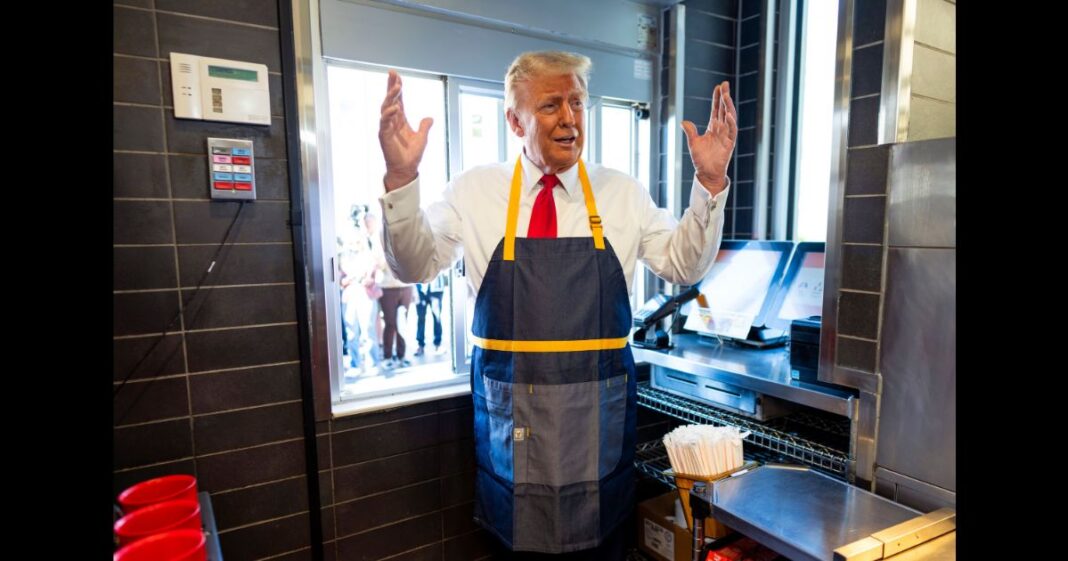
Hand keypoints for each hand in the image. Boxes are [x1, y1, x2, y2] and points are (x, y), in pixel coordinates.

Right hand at [379, 70, 433, 191]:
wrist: (406, 169)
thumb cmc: (411, 155)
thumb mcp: (422, 138)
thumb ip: (425, 126)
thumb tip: (430, 118)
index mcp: (400, 120)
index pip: (398, 100)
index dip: (397, 87)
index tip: (396, 75)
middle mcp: (391, 121)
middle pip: (390, 99)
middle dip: (391, 86)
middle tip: (393, 74)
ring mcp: (386, 128)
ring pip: (385, 108)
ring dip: (391, 97)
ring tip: (397, 87)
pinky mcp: (383, 136)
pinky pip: (384, 123)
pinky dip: (389, 114)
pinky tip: (395, 107)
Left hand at [681, 81, 737, 194]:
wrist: (707, 173)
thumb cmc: (701, 159)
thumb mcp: (693, 143)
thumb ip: (690, 131)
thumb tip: (683, 121)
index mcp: (713, 127)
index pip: (716, 109)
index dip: (717, 98)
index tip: (718, 87)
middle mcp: (721, 129)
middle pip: (724, 109)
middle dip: (725, 97)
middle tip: (725, 84)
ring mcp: (726, 135)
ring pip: (730, 117)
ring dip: (728, 106)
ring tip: (726, 95)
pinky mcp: (730, 143)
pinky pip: (732, 131)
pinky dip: (731, 122)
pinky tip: (728, 114)